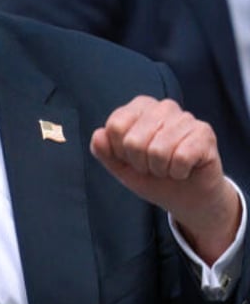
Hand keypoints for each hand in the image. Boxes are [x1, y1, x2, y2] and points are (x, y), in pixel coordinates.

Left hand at [91, 96, 240, 264]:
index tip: (131, 158)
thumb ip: (103, 151)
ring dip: (160, 169)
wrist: (186, 197)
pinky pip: (181, 158)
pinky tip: (184, 169)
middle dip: (140, 163)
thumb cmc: (152, 176)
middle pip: (133, 141)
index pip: (115, 126)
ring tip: (168, 167)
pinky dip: (178, 172)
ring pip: (158, 151)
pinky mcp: (204, 133)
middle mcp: (163, 107)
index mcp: (139, 107)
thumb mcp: (120, 166)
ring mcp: (186, 118)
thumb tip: (98, 135)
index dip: (120, 152)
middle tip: (152, 166)